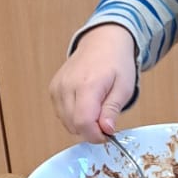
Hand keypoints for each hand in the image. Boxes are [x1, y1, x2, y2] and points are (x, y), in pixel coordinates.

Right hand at [48, 25, 136, 140]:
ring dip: (82, 123)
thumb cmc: (116, 63)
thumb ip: (112, 110)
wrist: (102, 42)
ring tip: (97, 107)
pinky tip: (86, 103)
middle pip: (73, 125)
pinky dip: (74, 115)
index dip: (96, 135)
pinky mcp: (53, 89)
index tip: (107, 134)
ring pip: (66, 122)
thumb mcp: (124, 87)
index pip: (83, 123)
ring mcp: (57, 87)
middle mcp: (67, 86)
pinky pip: (61, 113)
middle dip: (91, 130)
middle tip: (105, 119)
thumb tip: (106, 130)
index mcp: (87, 85)